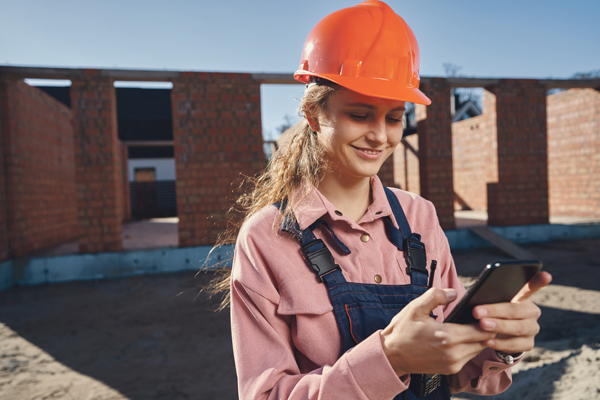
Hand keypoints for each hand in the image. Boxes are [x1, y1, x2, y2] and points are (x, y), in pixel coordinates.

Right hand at [380, 288, 495, 376]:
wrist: (391, 356)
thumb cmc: (402, 332)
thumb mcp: (415, 308)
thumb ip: (435, 296)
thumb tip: (453, 293)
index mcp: (447, 337)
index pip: (482, 330)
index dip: (487, 320)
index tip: (485, 312)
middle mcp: (453, 354)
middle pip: (484, 341)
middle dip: (486, 329)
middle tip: (483, 317)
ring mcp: (452, 364)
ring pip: (478, 350)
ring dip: (478, 339)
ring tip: (473, 326)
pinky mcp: (450, 370)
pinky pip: (469, 357)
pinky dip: (470, 347)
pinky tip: (463, 337)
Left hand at [472, 271, 552, 353]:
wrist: (499, 332)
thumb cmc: (493, 309)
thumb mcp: (492, 300)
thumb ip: (489, 295)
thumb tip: (476, 294)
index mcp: (523, 296)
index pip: (532, 286)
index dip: (539, 281)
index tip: (545, 275)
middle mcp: (532, 311)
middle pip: (516, 310)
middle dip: (495, 311)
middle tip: (476, 311)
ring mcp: (532, 328)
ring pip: (518, 328)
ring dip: (499, 327)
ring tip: (482, 325)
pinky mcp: (528, 343)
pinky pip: (516, 345)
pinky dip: (501, 344)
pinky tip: (487, 342)